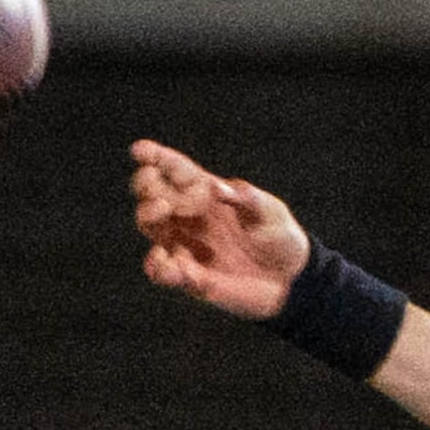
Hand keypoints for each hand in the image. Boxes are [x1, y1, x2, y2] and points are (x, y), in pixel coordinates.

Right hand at [129, 139, 311, 320]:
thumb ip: (247, 198)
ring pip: (149, 227)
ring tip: (162, 212)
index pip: (174, 169)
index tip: (139, 150)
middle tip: (163, 194)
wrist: (290, 279)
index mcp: (206, 193)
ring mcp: (185, 244)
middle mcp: (189, 216)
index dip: (155, 157)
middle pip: (151, 193)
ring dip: (147, 217)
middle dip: (146, 186)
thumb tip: (218, 188)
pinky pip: (161, 271)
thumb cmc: (280, 237)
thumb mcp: (271, 213)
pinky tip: (166, 261)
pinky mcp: (189, 276)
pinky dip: (158, 266)